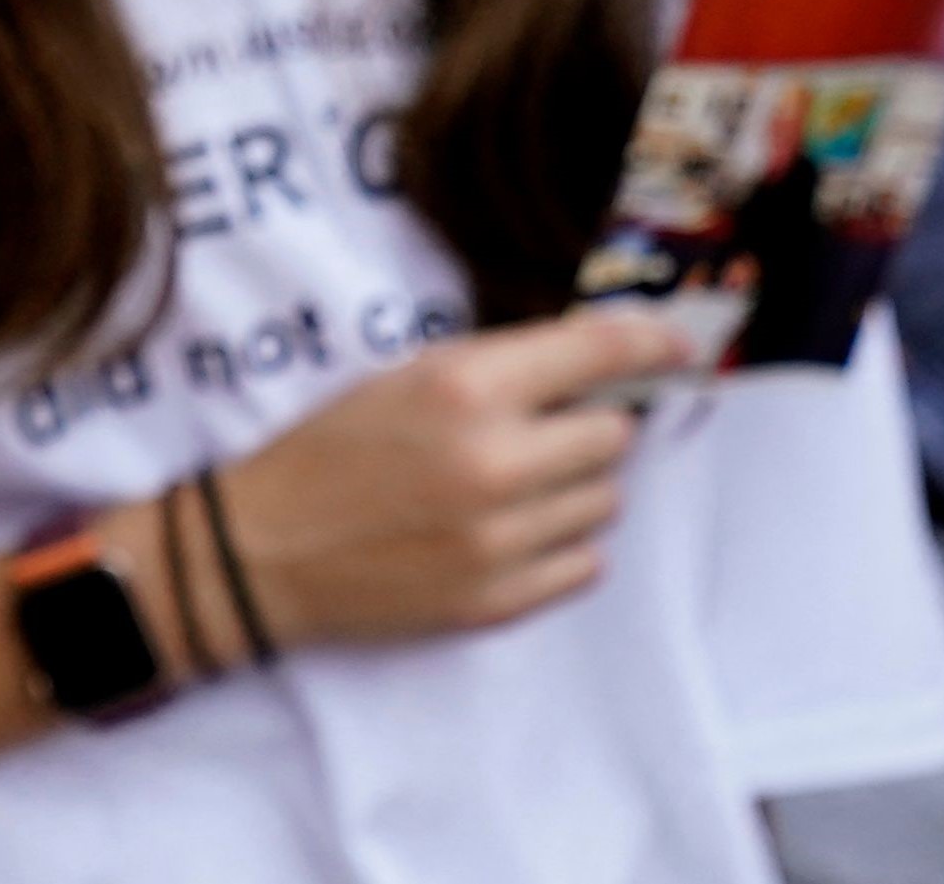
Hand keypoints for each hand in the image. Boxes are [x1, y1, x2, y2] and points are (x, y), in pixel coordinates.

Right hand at [209, 307, 690, 648]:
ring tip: (511, 485)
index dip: (650, 341)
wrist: (264, 550)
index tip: (679, 342)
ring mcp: (499, 540)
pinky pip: (583, 564)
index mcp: (465, 389)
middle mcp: (493, 462)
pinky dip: (561, 544)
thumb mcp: (407, 377)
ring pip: (603, 502)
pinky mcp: (497, 602)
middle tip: (542, 428)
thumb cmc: (331, 448)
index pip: (597, 354)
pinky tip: (509, 531)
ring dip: (573, 488)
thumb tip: (600, 367)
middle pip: (614, 436)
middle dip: (589, 426)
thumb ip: (502, 370)